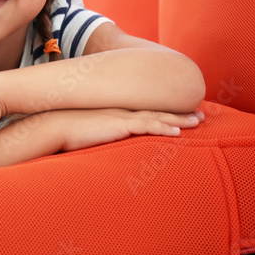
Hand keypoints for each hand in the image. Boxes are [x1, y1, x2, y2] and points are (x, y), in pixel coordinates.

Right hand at [53, 108, 203, 152]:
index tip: (182, 115)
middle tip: (200, 115)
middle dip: (180, 113)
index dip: (165, 113)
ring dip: (178, 119)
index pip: (146, 112)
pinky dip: (162, 127)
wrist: (54, 125)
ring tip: (197, 121)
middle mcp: (122, 112)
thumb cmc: (67, 132)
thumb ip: (102, 135)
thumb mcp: (90, 132)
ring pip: (156, 116)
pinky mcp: (119, 125)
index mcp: (116, 113)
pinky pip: (146, 125)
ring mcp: (121, 117)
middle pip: (156, 111)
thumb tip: (107, 142)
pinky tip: (177, 131)